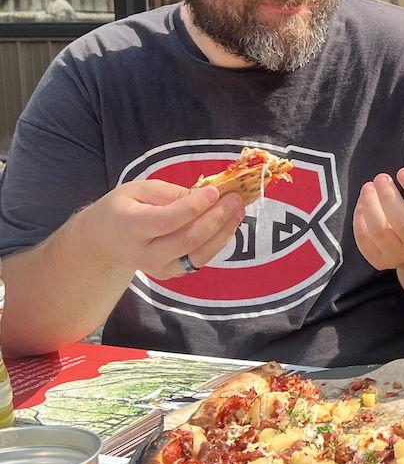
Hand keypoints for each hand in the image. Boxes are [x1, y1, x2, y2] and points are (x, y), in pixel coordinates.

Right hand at [84, 180, 244, 279]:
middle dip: (216, 218)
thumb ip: (168, 192)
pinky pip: (199, 260)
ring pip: (198, 255)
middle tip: (235, 199)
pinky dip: (218, 242)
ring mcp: (158, 268)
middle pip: (187, 241)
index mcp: (129, 228)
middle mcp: (143, 253)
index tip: (215, 191)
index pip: (165, 221)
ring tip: (238, 210)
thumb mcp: (137, 190)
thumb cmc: (124, 208)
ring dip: (224, 232)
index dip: (193, 207)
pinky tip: (229, 224)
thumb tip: (202, 194)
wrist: (105, 241)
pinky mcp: (171, 274)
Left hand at [353, 148, 403, 271]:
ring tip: (368, 187)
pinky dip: (359, 221)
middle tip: (381, 177)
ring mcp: (399, 254)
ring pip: (380, 232)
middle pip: (403, 223)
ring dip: (370, 206)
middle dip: (388, 197)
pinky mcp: (380, 260)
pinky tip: (362, 204)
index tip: (402, 171)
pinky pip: (365, 242)